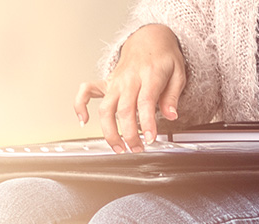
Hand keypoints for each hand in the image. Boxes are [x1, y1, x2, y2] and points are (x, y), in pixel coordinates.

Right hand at [73, 24, 185, 153]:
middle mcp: (129, 79)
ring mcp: (115, 81)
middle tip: (138, 148)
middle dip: (129, 134)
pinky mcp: (106, 82)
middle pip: (124, 109)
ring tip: (119, 147)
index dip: (148, 123)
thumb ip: (173, 96)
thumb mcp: (178, 73)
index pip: (146, 102)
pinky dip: (80, 105)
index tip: (151, 138)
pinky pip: (86, 91)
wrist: (149, 39)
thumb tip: (171, 115)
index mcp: (149, 75)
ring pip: (105, 108)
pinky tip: (84, 121)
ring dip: (109, 131)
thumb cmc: (164, 58)